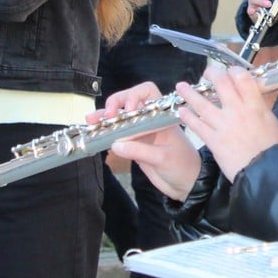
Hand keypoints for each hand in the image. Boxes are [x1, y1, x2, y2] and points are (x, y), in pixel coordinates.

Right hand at [91, 83, 202, 199]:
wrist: (186, 185)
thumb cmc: (183, 167)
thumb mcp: (163, 159)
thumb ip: (139, 151)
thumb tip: (115, 144)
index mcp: (161, 117)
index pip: (147, 93)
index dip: (134, 96)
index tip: (127, 110)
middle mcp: (149, 120)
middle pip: (129, 101)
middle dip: (115, 103)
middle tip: (107, 115)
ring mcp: (140, 132)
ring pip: (120, 117)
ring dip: (105, 116)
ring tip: (91, 120)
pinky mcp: (133, 144)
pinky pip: (117, 133)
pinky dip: (106, 131)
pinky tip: (94, 131)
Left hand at [171, 65, 277, 182]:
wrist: (265, 173)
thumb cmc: (273, 149)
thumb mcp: (271, 122)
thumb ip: (259, 108)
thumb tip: (252, 99)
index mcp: (255, 106)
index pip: (242, 78)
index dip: (234, 70)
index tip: (230, 71)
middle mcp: (238, 111)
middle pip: (221, 84)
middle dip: (211, 75)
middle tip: (207, 74)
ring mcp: (223, 125)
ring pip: (202, 103)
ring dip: (189, 93)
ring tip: (180, 86)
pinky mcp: (213, 140)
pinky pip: (197, 125)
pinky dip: (187, 117)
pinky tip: (181, 111)